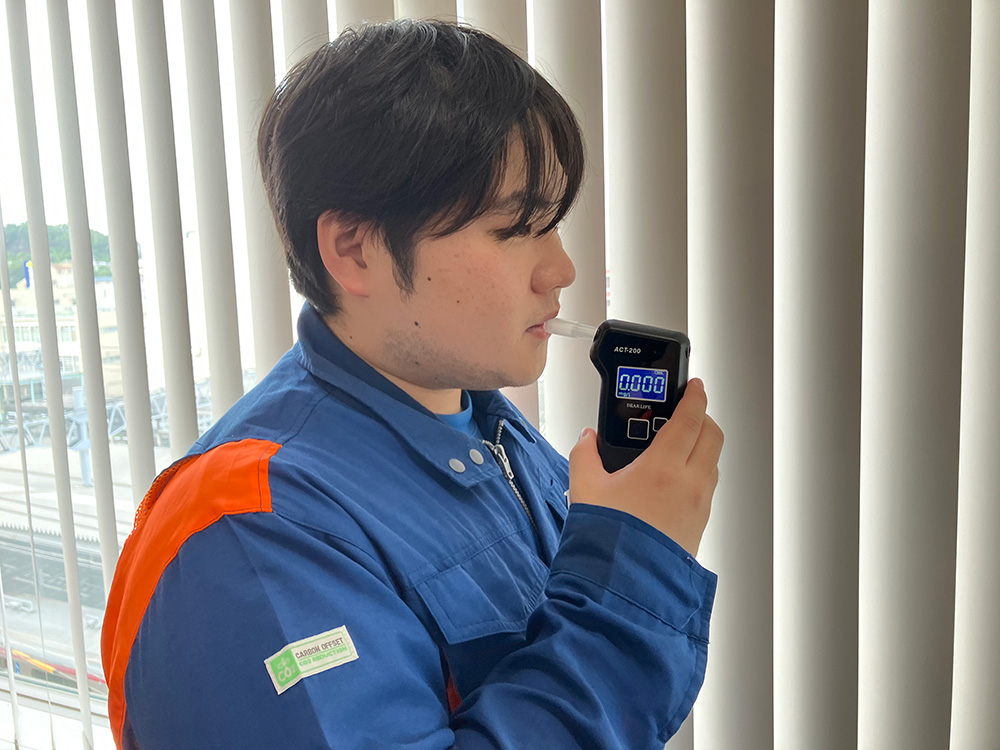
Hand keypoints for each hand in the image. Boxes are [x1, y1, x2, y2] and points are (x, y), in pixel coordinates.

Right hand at [568, 378, 723, 556]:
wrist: (626, 586)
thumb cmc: (609, 540)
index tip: (695, 386)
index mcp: (662, 468)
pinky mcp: (700, 524)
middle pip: (712, 436)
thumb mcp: (585, 490)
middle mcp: (689, 483)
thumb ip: (584, 455)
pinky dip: (699, 472)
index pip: (690, 419)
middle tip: (687, 412)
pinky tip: (674, 480)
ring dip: (703, 446)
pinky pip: (707, 487)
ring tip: (678, 446)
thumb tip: (588, 438)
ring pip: (713, 462)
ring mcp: (699, 505)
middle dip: (703, 417)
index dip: (695, 396)